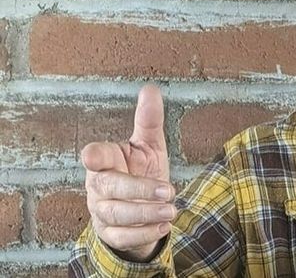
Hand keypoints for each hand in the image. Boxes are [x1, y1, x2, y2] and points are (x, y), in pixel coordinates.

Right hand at [82, 85, 175, 261]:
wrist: (140, 209)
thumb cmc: (140, 171)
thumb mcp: (149, 145)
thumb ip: (149, 120)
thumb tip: (150, 89)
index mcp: (107, 161)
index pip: (95, 156)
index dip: (94, 156)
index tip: (92, 156)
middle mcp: (99, 186)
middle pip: (110, 187)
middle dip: (138, 190)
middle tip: (169, 191)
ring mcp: (102, 211)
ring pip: (117, 214)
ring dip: (145, 213)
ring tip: (172, 210)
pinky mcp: (111, 233)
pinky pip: (123, 237)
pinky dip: (144, 233)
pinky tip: (164, 226)